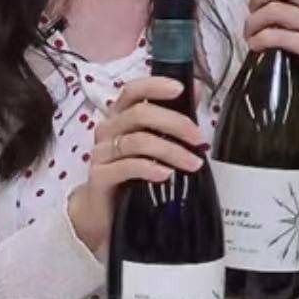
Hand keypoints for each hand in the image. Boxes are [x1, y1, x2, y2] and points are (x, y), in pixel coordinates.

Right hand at [67, 75, 206, 260]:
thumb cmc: (130, 174)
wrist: (105, 212)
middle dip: (175, 123)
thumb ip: (173, 116)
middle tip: (198, 138)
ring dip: (171, 151)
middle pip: (139, 114)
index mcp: (120, 117)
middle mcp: (108, 130)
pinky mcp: (99, 176)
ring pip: (138, 141)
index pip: (132, 91)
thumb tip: (197, 90)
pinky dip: (150, 168)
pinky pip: (126, 167)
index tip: (179, 89)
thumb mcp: (154, 143)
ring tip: (193, 163)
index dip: (154, 86)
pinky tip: (166, 174)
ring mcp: (101, 153)